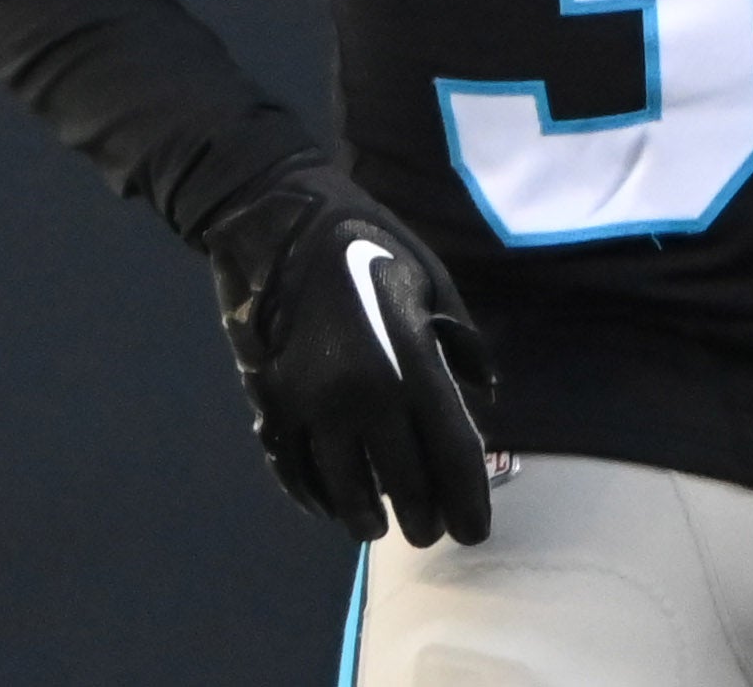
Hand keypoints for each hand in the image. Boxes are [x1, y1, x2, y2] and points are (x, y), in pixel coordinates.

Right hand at [201, 164, 503, 546]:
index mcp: (412, 363)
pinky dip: (312, 495)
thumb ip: (462, 345)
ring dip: (364, 516)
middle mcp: (364, 395)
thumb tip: (481, 399)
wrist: (280, 221)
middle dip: (422, 517)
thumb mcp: (433, 282)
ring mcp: (312, 403)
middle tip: (429, 532)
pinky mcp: (271, 400)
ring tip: (376, 526)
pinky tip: (326, 505)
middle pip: (403, 483)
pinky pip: (293, 467)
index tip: (473, 531)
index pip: (452, 455)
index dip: (468, 501)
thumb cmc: (368, 245)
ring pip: (343, 487)